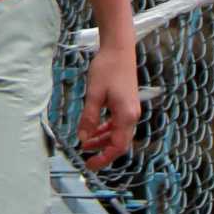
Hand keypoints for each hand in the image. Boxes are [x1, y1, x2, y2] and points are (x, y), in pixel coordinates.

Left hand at [77, 40, 139, 170]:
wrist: (119, 49)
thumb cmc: (107, 69)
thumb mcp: (94, 94)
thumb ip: (89, 118)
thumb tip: (82, 138)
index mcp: (126, 115)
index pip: (117, 146)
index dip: (104, 158)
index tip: (90, 165)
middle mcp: (132, 115)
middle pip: (119, 142)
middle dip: (102, 151)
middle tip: (85, 157)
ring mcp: (130, 109)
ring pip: (118, 133)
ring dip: (102, 140)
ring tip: (85, 142)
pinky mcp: (127, 103)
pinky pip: (117, 123)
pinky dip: (106, 129)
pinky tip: (94, 129)